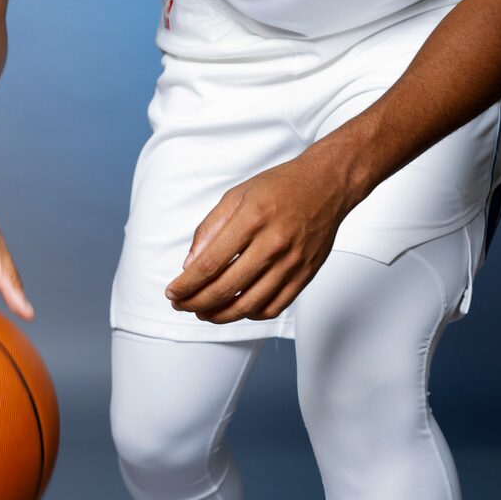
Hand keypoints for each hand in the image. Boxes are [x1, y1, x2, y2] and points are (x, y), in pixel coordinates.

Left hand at [164, 152, 353, 324]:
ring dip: (220, 315)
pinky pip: (274, 307)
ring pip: (249, 305)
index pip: (210, 264)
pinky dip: (251, 314)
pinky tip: (238, 309)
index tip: (173, 292)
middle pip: (226, 289)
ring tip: (204, 312)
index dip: (186, 285)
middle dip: (195, 303)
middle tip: (182, 305)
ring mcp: (292, 262)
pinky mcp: (305, 274)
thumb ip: (210, 229)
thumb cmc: (281, 186)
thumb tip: (190, 264)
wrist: (327, 184)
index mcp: (252, 219)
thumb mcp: (237, 195)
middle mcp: (273, 243)